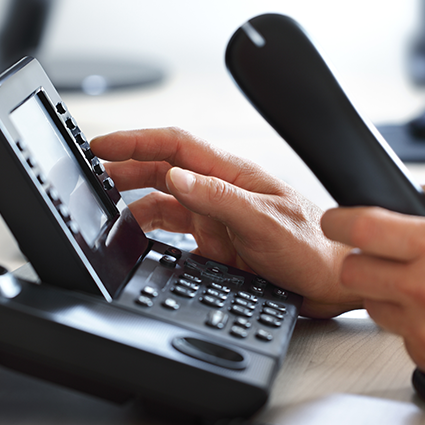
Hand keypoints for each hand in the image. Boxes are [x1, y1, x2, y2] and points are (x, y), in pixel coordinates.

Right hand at [90, 127, 361, 316]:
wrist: (334, 283)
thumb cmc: (312, 247)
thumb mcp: (264, 220)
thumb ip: (218, 198)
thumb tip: (175, 176)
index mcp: (232, 174)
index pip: (175, 145)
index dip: (136, 140)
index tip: (101, 144)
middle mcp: (220, 192)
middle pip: (161, 169)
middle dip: (124, 168)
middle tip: (90, 175)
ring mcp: (217, 219)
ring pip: (163, 202)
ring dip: (133, 203)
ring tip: (104, 208)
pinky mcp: (216, 246)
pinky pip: (173, 234)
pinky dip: (150, 233)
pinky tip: (134, 239)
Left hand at [321, 167, 424, 404]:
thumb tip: (418, 188)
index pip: (362, 230)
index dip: (338, 221)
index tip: (336, 220)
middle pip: (351, 271)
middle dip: (361, 259)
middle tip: (383, 257)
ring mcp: (424, 329)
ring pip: (372, 304)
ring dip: (386, 293)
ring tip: (422, 288)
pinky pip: (398, 335)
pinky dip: (411, 324)